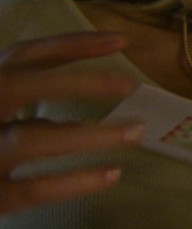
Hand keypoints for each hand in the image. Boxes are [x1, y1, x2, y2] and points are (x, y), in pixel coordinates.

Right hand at [0, 32, 141, 214]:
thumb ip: (20, 97)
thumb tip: (83, 93)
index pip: (22, 55)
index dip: (70, 45)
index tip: (120, 41)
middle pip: (21, 85)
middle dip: (78, 82)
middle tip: (129, 83)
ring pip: (31, 138)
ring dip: (88, 134)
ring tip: (135, 132)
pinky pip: (33, 188)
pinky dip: (75, 181)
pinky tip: (112, 174)